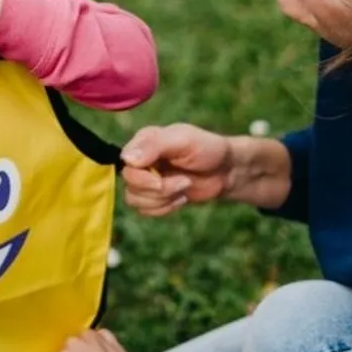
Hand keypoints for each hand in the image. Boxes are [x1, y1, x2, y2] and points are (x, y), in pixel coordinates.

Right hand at [120, 124, 234, 215]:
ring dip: (163, 199)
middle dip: (159, 189)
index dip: (141, 176)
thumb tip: (127, 158)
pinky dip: (165, 208)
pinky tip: (182, 198)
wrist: (226, 170)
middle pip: (130, 184)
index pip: (126, 163)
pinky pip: (145, 211)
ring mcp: (146, 179)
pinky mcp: (154, 196)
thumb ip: (154, 146)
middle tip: (184, 182)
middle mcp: (141, 160)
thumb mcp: (183, 140)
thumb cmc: (207, 149)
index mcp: (144, 141)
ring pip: (134, 200)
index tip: (161, 178)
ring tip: (185, 187)